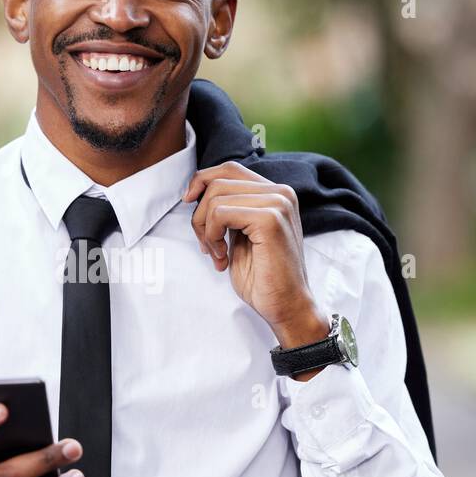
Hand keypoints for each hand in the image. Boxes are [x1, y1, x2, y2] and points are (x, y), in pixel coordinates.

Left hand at [183, 162, 329, 349]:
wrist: (286, 306)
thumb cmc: (264, 277)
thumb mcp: (240, 235)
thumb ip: (229, 211)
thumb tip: (197, 192)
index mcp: (275, 194)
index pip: (229, 169)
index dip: (202, 182)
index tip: (189, 204)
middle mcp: (281, 192)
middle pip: (218, 181)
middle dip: (200, 214)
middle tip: (206, 244)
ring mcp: (278, 203)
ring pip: (215, 196)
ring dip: (205, 228)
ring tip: (217, 253)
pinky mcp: (270, 219)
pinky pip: (220, 213)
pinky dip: (212, 236)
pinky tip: (223, 256)